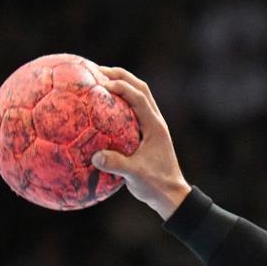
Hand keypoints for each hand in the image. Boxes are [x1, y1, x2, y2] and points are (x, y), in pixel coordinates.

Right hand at [89, 66, 191, 219]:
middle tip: (95, 70)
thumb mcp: (135, 176)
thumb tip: (95, 156)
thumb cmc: (156, 185)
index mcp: (155, 127)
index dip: (121, 86)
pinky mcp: (146, 134)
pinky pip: (132, 110)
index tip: (100, 82)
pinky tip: (99, 107)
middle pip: (140, 88)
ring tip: (97, 80)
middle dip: (119, 75)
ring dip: (120, 85)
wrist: (171, 195)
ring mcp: (152, 126)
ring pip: (138, 96)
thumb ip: (117, 165)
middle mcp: (155, 122)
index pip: (139, 97)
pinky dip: (118, 102)